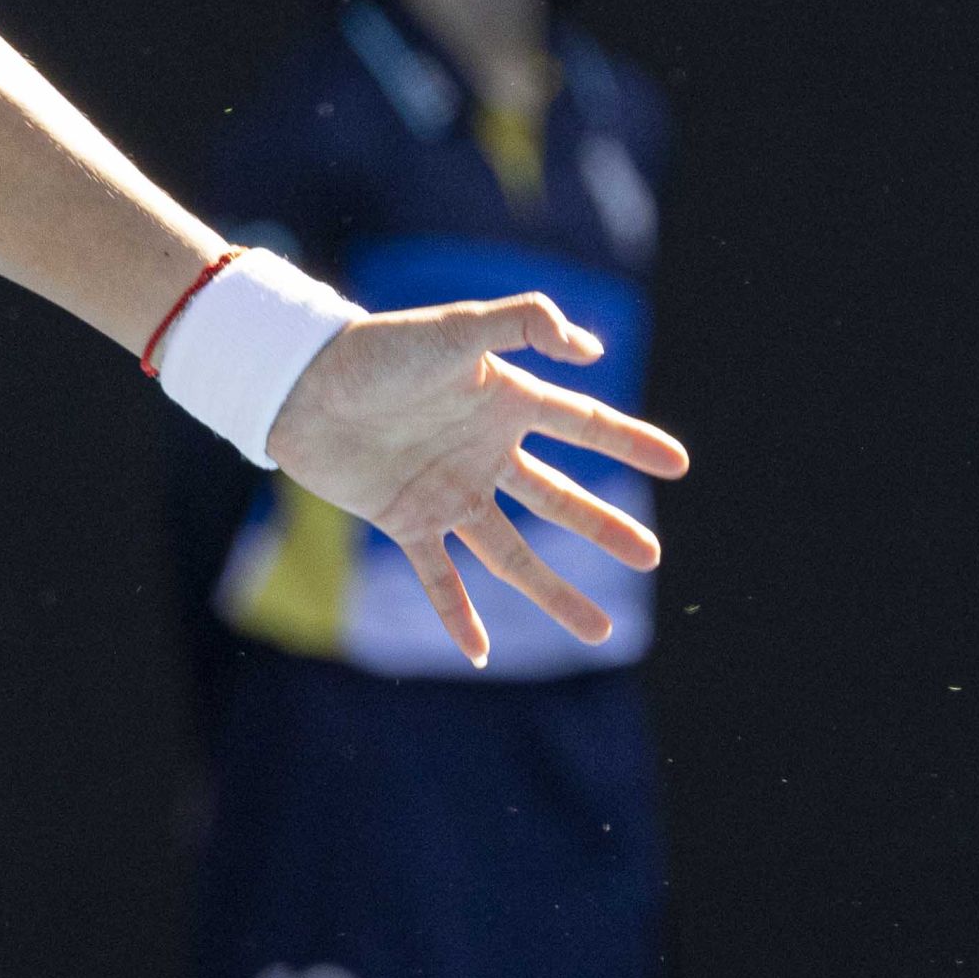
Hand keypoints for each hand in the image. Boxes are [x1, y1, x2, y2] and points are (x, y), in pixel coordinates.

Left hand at [262, 295, 691, 668]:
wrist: (298, 382)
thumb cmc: (377, 347)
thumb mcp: (458, 328)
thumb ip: (526, 324)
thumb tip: (592, 349)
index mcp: (504, 402)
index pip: (584, 425)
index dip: (631, 441)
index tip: (680, 462)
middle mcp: (483, 452)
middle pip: (559, 500)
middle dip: (605, 528)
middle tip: (651, 556)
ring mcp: (447, 490)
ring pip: (513, 552)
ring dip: (554, 592)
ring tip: (599, 632)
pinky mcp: (405, 519)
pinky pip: (439, 576)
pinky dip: (458, 614)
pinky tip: (480, 653)